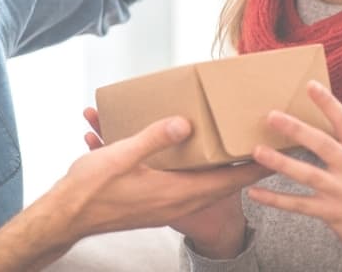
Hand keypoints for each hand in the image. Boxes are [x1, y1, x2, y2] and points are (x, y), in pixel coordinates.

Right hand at [76, 108, 261, 254]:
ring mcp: (163, 205)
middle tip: (255, 141)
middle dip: (238, 162)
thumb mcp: (122, 156)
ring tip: (224, 144)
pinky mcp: (151, 203)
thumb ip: (156, 138)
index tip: (277, 152)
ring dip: (211, 164)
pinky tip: (169, 148)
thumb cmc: (91, 190)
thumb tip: (186, 124)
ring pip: (198, 182)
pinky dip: (184, 167)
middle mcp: (175, 201)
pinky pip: (177, 183)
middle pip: (219, 182)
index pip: (228, 180)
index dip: (254, 167)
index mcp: (176, 192)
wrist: (65, 218)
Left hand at [247, 82, 341, 248]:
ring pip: (308, 175)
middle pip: (324, 146)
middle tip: (272, 116)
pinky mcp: (328, 212)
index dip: (328, 103)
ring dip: (282, 163)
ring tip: (258, 151)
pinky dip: (275, 200)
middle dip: (298, 130)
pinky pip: (298, 205)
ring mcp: (340, 192)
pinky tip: (253, 192)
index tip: (310, 85)